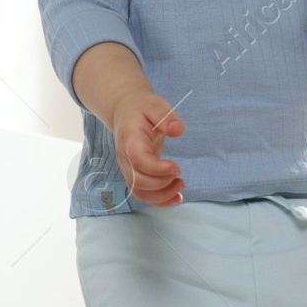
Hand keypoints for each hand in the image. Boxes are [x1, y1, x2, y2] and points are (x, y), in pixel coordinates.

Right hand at [108, 89, 185, 205]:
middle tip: (180, 176)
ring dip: (161, 195)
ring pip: (139, 192)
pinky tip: (176, 197)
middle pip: (138, 181)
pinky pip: (143, 194)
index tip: (177, 167)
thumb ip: (166, 117)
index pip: (139, 161)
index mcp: (130, 140)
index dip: (157, 169)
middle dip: (162, 185)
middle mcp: (125, 158)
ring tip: (181, 185)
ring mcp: (128, 168)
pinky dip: (159, 200)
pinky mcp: (135, 174)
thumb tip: (178, 130)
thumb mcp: (155, 105)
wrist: (125, 112)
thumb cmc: (141, 109)